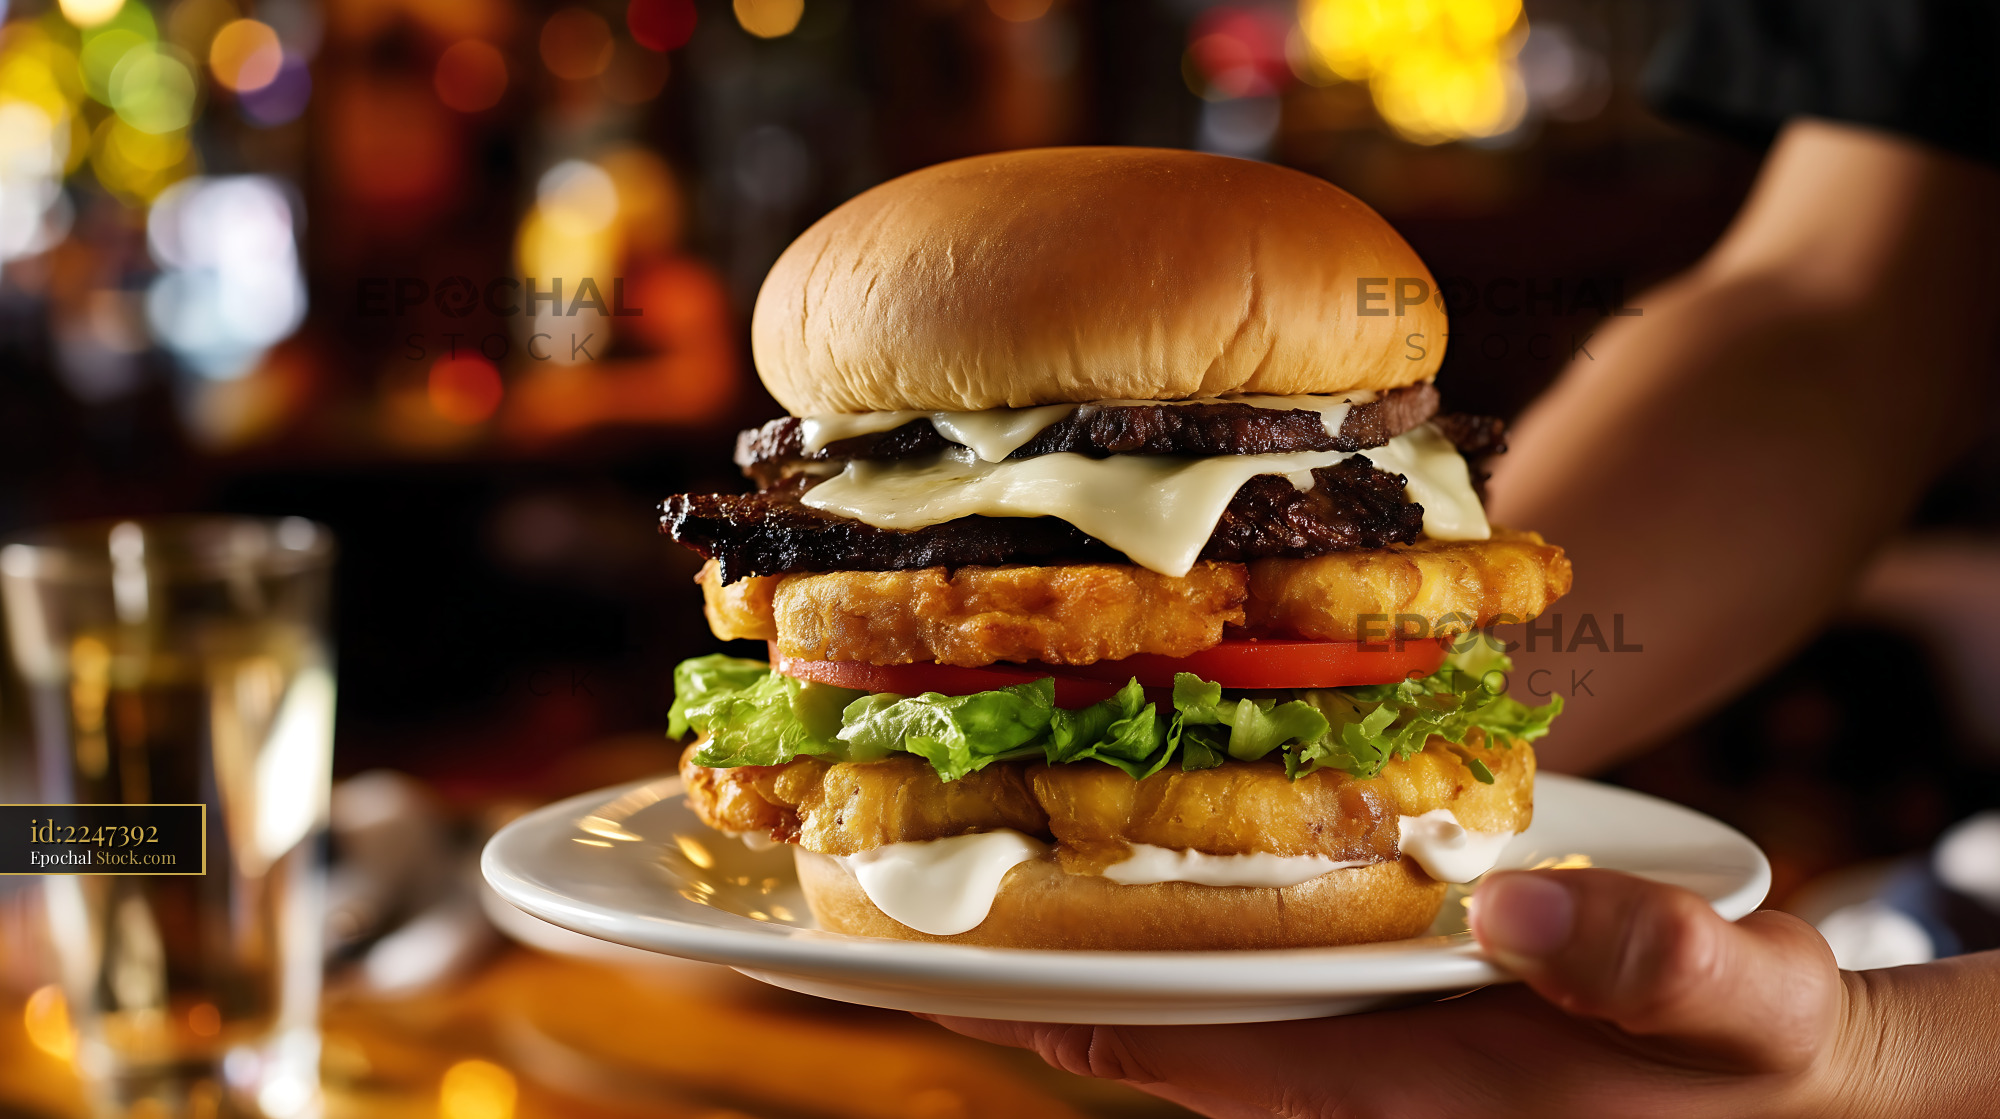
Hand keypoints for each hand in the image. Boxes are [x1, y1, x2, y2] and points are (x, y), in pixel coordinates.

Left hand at [927, 869, 1906, 1118]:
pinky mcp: (1399, 1031)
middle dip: (1054, 985)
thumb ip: (1657, 963)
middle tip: (931, 914)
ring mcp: (1374, 1062)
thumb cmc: (1765, 1054)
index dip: (1081, 1016)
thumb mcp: (1754, 1004)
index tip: (963, 972)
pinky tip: (1164, 876)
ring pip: (1207, 1014)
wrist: (1798, 1083)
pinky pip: (1263, 994)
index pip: (1208, 1057)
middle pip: (1172, 1035)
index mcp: (1414, 1093)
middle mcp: (1367, 1086)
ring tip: (999, 882)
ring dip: (1111, 955)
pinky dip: (1198, 941)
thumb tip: (1519, 909)